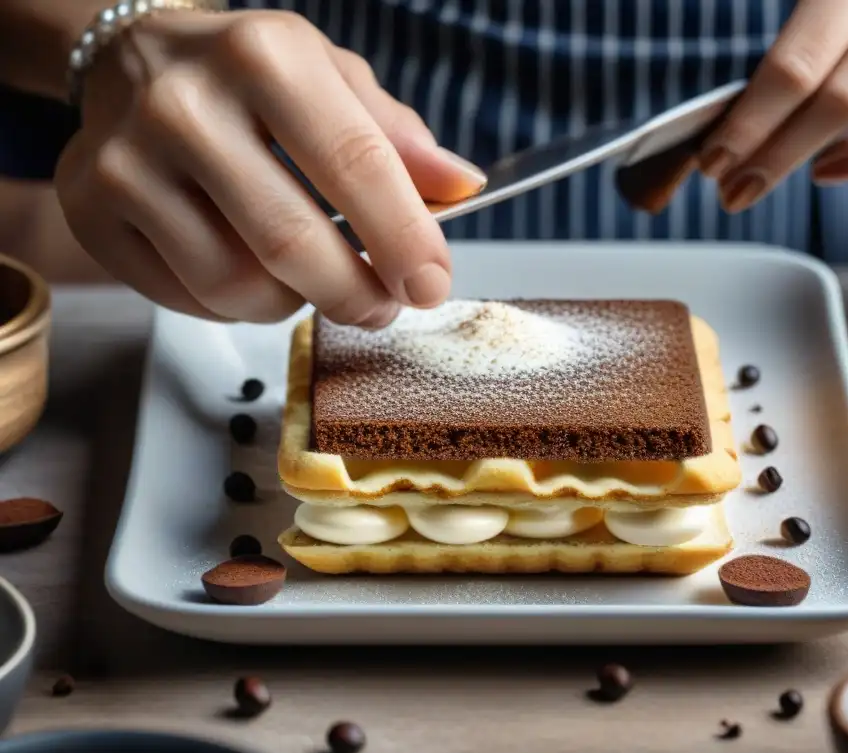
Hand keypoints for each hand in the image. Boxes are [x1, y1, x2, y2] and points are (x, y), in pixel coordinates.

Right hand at [55, 9, 485, 324]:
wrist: (132, 63)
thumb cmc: (250, 80)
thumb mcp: (334, 81)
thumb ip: (399, 138)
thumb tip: (462, 189)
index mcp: (264, 56)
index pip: (354, 164)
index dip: (404, 240)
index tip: (430, 284)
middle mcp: (185, 103)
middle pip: (292, 244)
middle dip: (356, 294)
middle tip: (380, 306)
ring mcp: (125, 161)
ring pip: (238, 287)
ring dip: (295, 302)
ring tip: (309, 278)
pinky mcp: (90, 211)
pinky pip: (189, 300)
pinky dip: (238, 305)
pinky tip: (250, 270)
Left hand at [697, 0, 847, 211]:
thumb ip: (827, 27)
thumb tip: (752, 105)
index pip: (796, 44)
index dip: (748, 109)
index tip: (710, 153)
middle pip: (810, 70)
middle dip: (754, 139)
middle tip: (722, 183)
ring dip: (792, 152)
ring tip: (754, 184)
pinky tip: (834, 169)